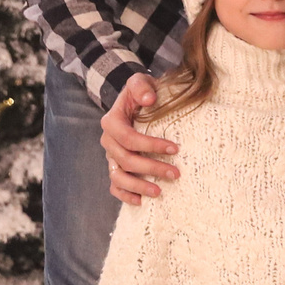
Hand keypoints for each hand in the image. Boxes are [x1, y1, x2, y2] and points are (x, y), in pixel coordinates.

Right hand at [102, 73, 174, 203]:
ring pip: (118, 177)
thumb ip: (142, 87)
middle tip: (176, 174)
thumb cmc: (140, 92)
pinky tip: (140, 201)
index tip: (175, 149)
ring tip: (159, 192)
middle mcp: (108, 141)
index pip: (129, 138)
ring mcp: (110, 156)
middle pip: (126, 160)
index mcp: (112, 122)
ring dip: (138, 186)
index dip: (151, 145)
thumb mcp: (140, 82)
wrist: (133, 101)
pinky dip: (125, 195)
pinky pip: (115, 185)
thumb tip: (149, 98)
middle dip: (151, 168)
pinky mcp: (115, 166)